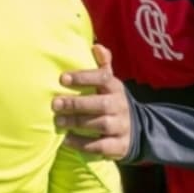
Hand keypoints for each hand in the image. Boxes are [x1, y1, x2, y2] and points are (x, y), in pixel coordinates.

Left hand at [52, 44, 131, 159]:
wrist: (138, 130)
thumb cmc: (112, 101)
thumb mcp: (110, 84)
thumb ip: (102, 66)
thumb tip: (96, 46)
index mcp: (115, 88)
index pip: (104, 78)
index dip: (84, 78)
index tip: (62, 78)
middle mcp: (120, 106)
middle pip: (101, 104)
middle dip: (76, 103)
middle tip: (54, 103)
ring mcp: (122, 126)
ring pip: (100, 124)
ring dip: (77, 123)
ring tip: (58, 121)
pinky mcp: (120, 146)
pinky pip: (101, 146)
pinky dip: (83, 144)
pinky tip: (66, 140)